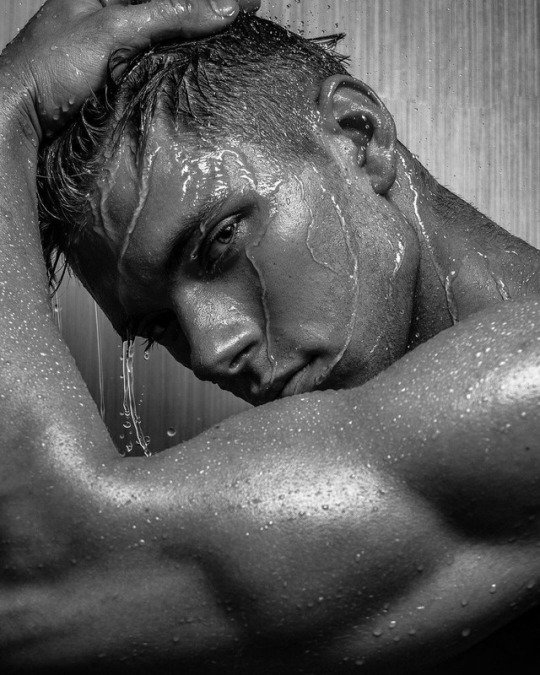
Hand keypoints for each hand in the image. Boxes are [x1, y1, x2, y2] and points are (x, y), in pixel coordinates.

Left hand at [0, 0, 259, 140]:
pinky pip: (160, 63)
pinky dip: (182, 64)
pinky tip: (203, 70)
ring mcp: (119, 45)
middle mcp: (114, 12)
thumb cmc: (51, 64)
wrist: (23, 113)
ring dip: (198, 40)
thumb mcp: (113, 29)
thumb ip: (167, 15)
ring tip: (233, 43)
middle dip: (207, 15)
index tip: (248, 4)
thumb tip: (223, 9)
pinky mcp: (122, 75)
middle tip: (246, 20)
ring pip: (168, 36)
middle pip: (171, 9)